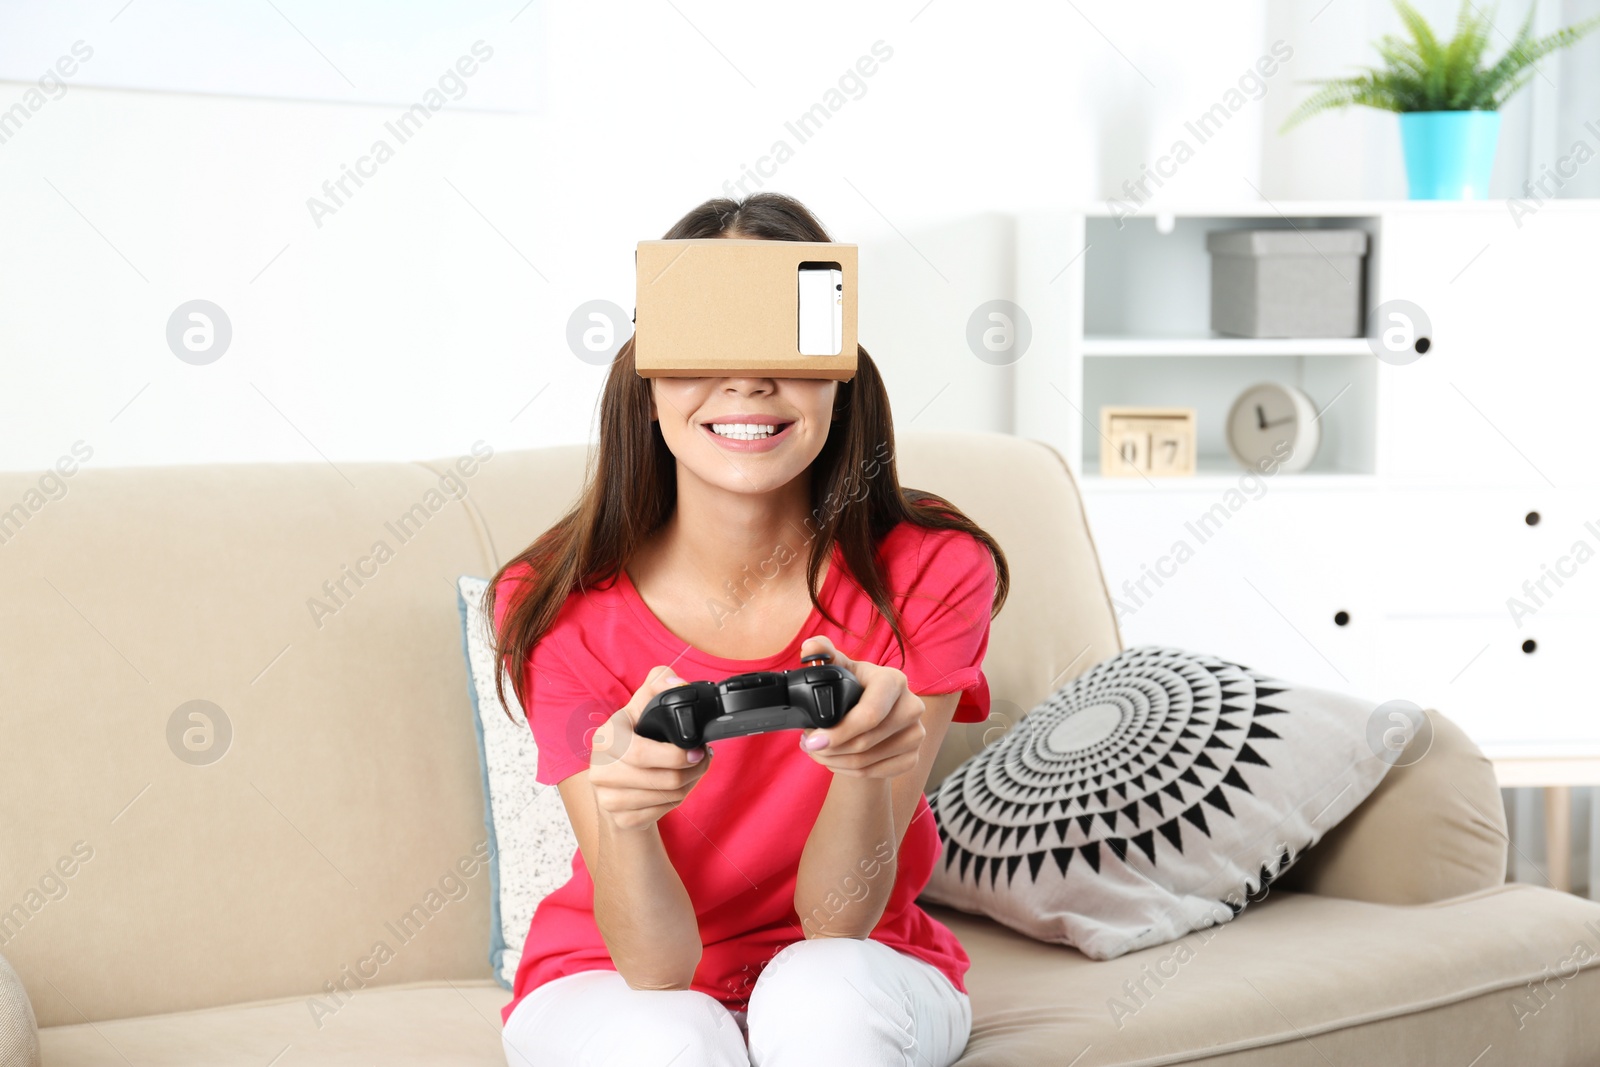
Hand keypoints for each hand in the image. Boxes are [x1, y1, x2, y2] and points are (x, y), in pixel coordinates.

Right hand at [589, 665, 714, 830]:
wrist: (613, 783)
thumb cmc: (631, 740)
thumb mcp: (639, 709)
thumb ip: (657, 686)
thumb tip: (675, 681)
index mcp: (605, 738)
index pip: (641, 753)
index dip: (675, 755)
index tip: (697, 750)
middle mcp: (599, 770)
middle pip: (660, 780)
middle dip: (692, 771)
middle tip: (703, 760)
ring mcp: (607, 798)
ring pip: (665, 797)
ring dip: (689, 784)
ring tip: (693, 770)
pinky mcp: (619, 819)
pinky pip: (660, 812)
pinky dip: (676, 800)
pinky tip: (677, 787)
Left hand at [794, 635, 924, 779]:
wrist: (876, 713)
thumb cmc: (856, 687)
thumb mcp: (840, 668)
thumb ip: (823, 654)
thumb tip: (810, 647)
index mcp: (894, 681)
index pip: (870, 714)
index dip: (839, 731)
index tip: (812, 740)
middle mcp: (912, 706)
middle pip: (865, 742)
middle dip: (829, 748)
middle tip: (809, 744)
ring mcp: (917, 734)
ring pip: (867, 761)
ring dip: (834, 761)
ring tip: (817, 751)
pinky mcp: (912, 757)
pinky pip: (874, 773)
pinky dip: (848, 771)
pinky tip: (836, 760)